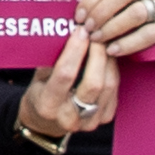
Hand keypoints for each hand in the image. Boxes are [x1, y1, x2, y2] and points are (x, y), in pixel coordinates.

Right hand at [12, 23, 116, 150]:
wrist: (46, 123)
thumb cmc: (40, 93)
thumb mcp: (39, 76)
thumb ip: (54, 59)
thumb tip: (73, 32)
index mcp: (47, 106)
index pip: (65, 74)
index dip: (75, 50)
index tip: (80, 31)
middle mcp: (69, 118)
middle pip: (94, 83)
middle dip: (97, 54)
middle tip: (96, 34)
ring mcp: (89, 122)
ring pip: (109, 86)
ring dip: (109, 60)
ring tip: (103, 43)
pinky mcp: (104, 118)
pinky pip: (115, 91)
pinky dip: (112, 71)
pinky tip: (107, 58)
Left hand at [74, 0, 154, 69]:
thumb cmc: (147, 6)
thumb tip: (79, 11)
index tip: (79, 16)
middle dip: (100, 12)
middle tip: (87, 29)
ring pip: (135, 12)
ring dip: (111, 28)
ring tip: (97, 39)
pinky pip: (148, 34)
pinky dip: (128, 43)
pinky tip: (114, 49)